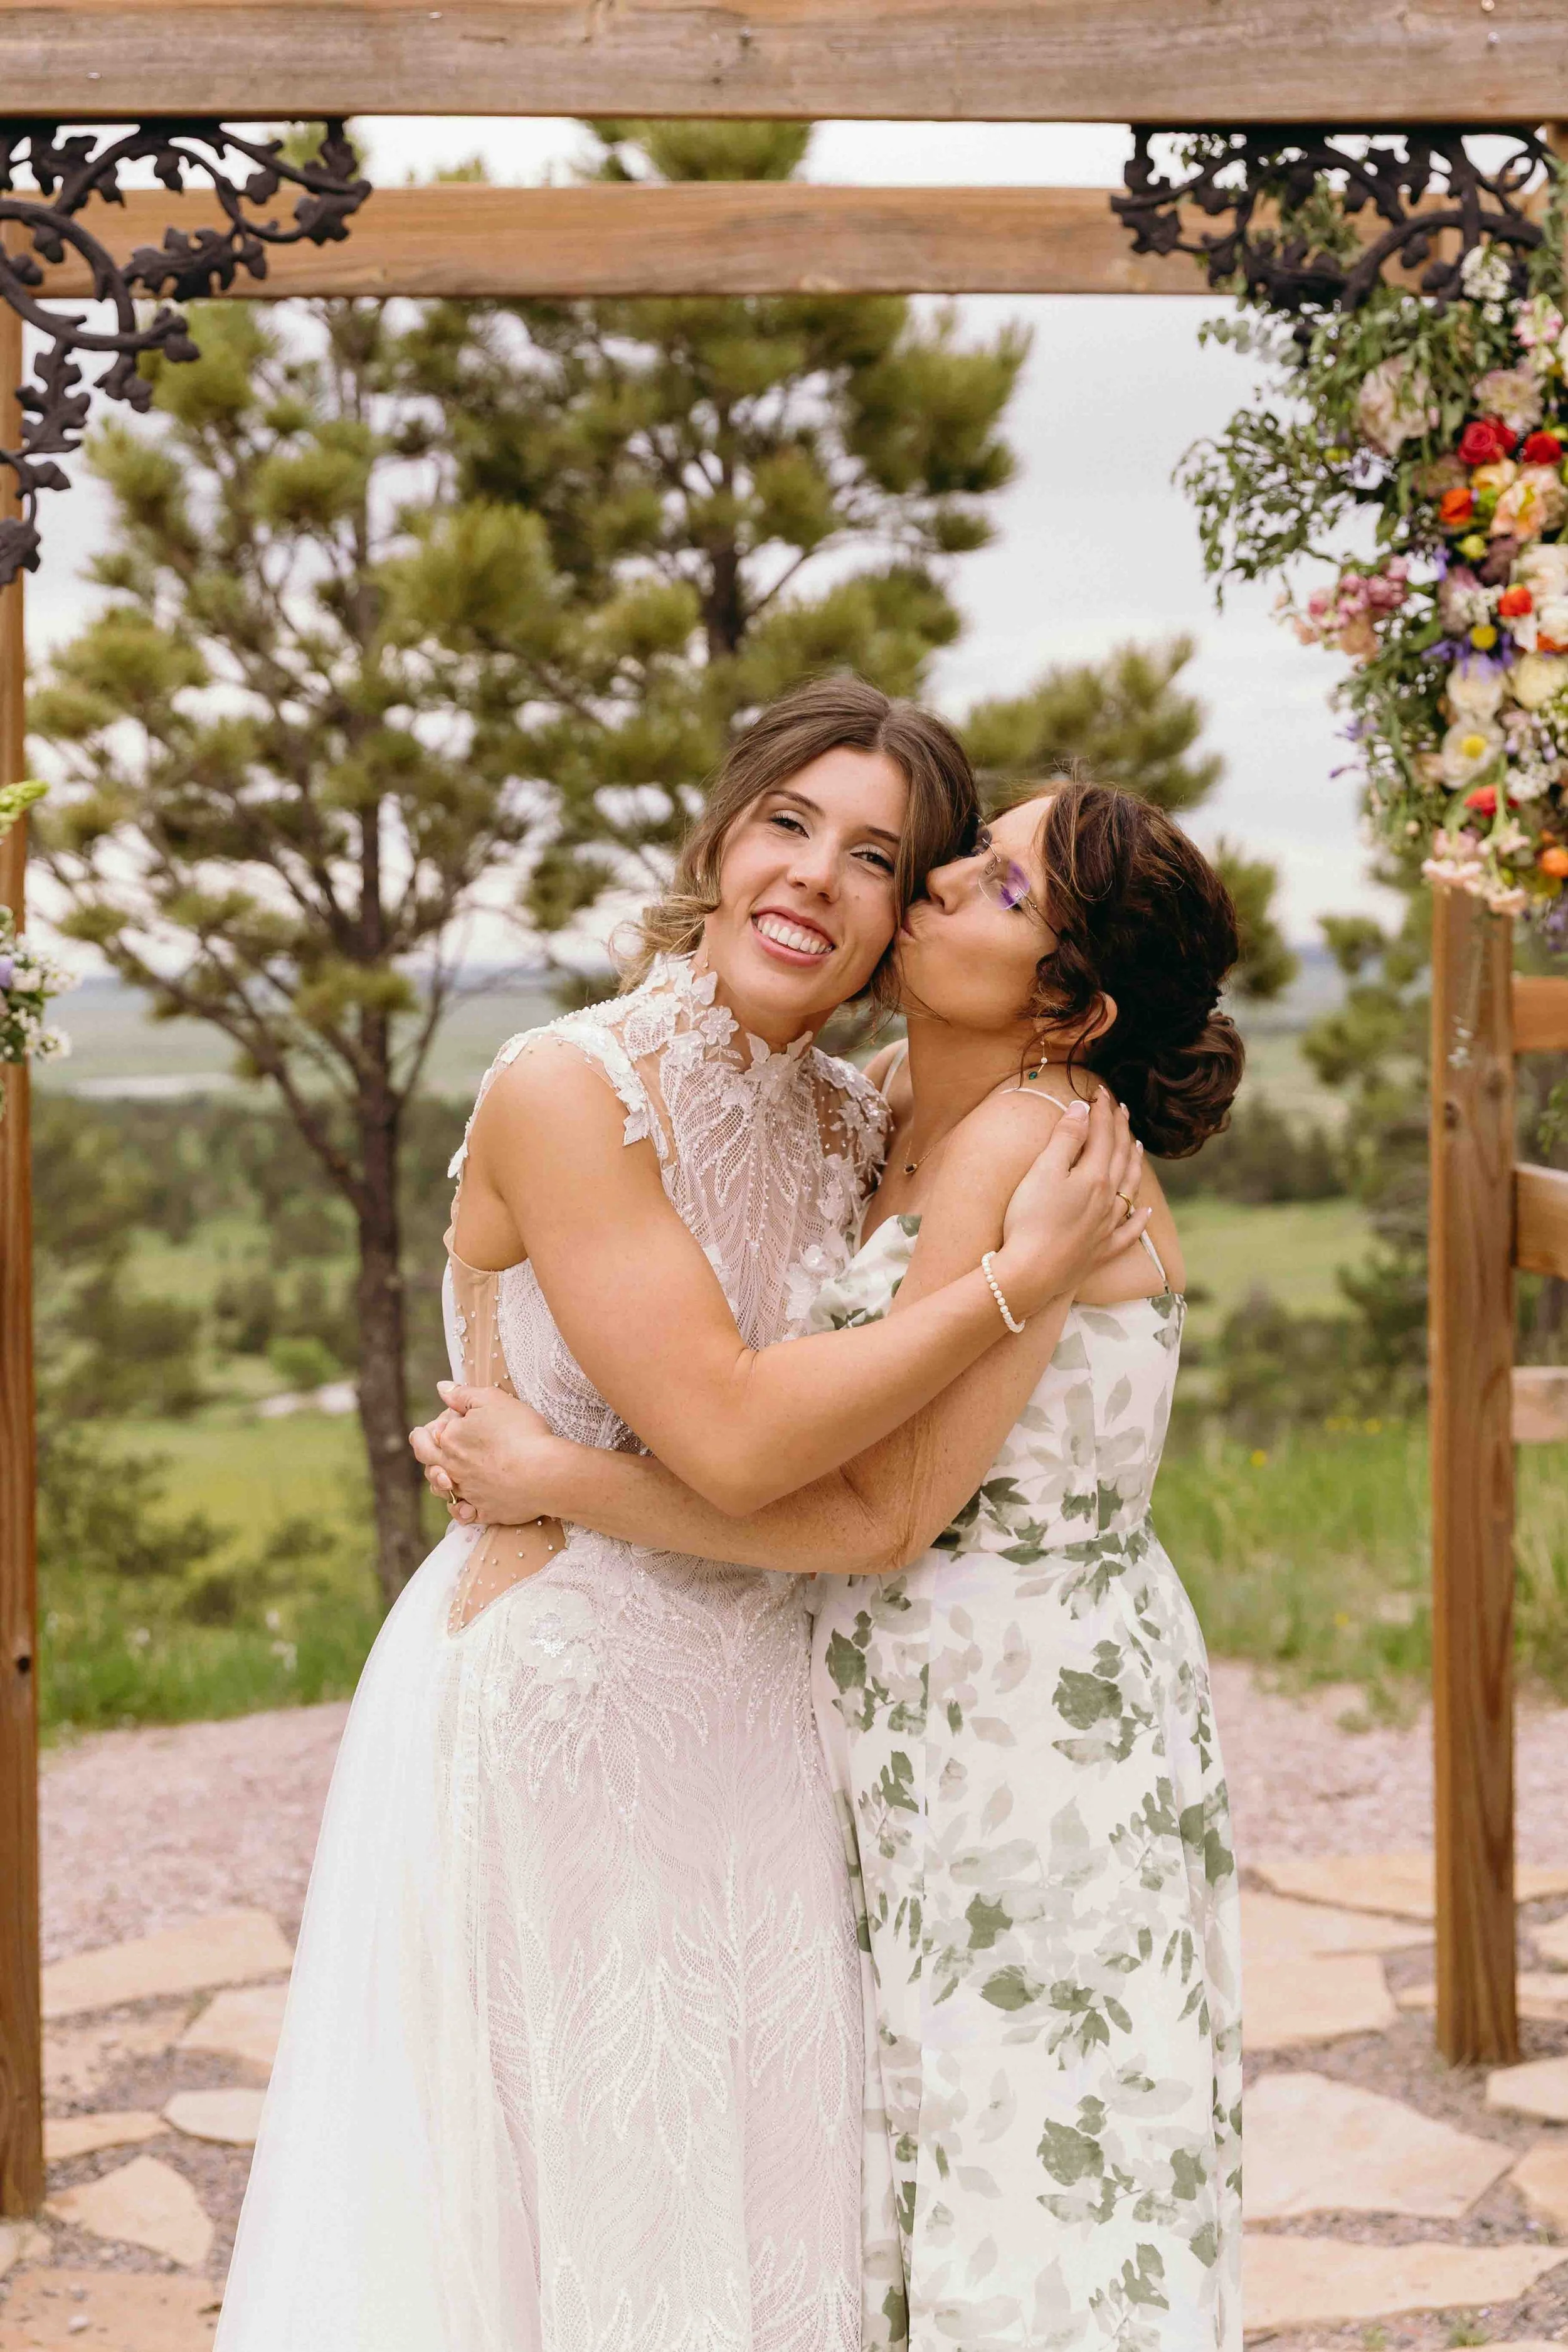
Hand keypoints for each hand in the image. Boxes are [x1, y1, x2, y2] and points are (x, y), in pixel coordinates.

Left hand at [419, 1384, 565, 1527]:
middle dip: (424, 1452)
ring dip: (439, 1482)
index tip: (434, 1427)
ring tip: (444, 1475)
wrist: (545, 1471)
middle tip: (424, 1444)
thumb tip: (441, 1389)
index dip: (429, 1429)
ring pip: (442, 1491)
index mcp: (450, 1441)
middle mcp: (453, 1469)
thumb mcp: (492, 1400)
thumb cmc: (520, 1432)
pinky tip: (462, 1506)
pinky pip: (464, 1515)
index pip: (425, 1436)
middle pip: (428, 1464)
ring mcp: (468, 1493)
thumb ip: (462, 1394)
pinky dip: (459, 1510)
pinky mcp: (486, 1511)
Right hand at [993, 1089, 1151, 1316]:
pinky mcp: (1100, 1250)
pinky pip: (1128, 1231)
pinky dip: (1139, 1218)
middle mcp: (1108, 1199)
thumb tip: (1083, 1108)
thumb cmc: (1030, 1219)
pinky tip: (1145, 1210)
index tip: (1100, 1092)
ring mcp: (1106, 1226)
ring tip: (1138, 1147)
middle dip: (1120, 1130)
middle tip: (1122, 1110)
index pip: (1102, 1135)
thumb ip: (1066, 1138)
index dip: (1102, 1111)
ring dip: (1134, 1163)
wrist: (1031, 1273)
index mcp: (1094, 1176)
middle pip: (1119, 1157)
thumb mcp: (1043, 1170)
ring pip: (1129, 1188)